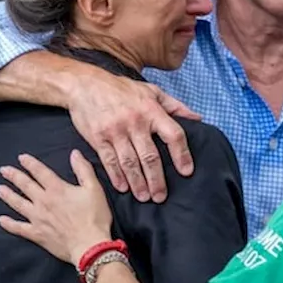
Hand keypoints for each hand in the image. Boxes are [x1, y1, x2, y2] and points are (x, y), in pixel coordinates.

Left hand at [0, 151, 113, 266]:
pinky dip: (8, 223)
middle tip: (4, 170)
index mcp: (57, 190)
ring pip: (18, 204)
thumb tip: (75, 154)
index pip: (40, 172)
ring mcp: (37, 218)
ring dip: (7, 195)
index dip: (30, 164)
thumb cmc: (95, 217)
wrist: (89, 244)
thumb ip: (83, 170)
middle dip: (14, 176)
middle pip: (25, 186)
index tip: (22, 158)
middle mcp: (43, 202)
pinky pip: (18, 227)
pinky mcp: (36, 233)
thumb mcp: (94, 189)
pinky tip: (1, 219)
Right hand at [65, 67, 199, 202]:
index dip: (182, 154)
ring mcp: (115, 131)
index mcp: (152, 111)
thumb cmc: (122, 89)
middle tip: (162, 196)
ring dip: (138, 182)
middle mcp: (135, 122)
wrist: (85, 85)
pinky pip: (109, 160)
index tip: (187, 171)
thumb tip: (197, 118)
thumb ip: (175, 106)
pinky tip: (123, 188)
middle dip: (157, 179)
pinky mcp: (98, 138)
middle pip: (150, 156)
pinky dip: (116, 176)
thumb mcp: (152, 91)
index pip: (173, 135)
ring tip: (145, 197)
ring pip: (130, 162)